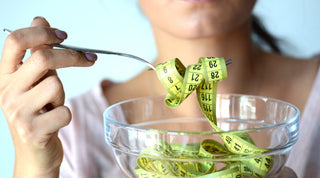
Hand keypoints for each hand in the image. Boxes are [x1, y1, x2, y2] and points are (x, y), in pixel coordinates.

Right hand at [0, 17, 96, 176]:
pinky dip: (66, 115)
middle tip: (89, 60)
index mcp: (5, 76)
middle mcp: (7, 91)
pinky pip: (64, 111)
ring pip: (56, 85)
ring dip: (63, 94)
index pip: (15, 41)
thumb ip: (37, 53)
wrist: (33, 153)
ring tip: (53, 105)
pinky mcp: (33, 131)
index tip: (63, 35)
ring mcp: (18, 112)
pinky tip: (55, 121)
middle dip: (72, 56)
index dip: (41, 32)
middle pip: (43, 58)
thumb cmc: (37, 113)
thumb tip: (40, 19)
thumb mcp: (33, 82)